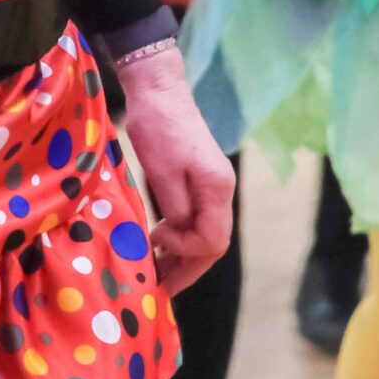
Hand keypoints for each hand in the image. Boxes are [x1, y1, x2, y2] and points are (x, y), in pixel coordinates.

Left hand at [116, 46, 233, 297]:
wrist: (159, 90)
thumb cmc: (157, 127)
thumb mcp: (161, 171)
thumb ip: (176, 209)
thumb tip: (179, 236)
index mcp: (217, 188)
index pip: (213, 241)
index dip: (185, 253)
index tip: (155, 242)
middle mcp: (223, 191)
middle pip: (214, 244)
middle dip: (186, 268)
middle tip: (158, 287)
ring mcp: (215, 187)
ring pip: (207, 235)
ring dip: (183, 257)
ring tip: (155, 272)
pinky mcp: (202, 183)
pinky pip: (198, 221)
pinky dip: (181, 239)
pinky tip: (160, 246)